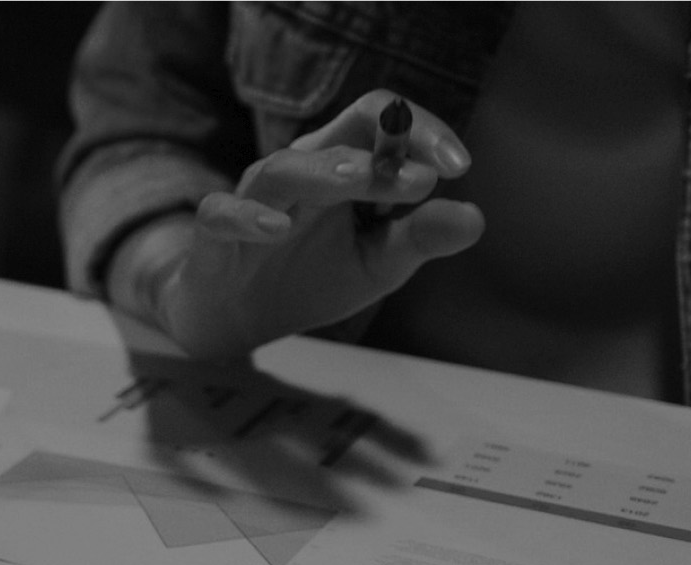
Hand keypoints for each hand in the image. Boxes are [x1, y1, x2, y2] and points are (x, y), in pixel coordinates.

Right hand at [115, 90, 483, 359]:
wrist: (240, 316)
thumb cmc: (313, 274)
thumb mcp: (378, 263)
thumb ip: (420, 238)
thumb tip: (474, 218)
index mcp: (345, 165)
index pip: (382, 122)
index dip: (421, 130)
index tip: (458, 167)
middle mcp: (301, 170)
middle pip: (342, 132)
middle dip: (385, 144)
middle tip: (424, 177)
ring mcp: (255, 198)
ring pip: (283, 168)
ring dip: (324, 172)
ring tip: (358, 181)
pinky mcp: (216, 234)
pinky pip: (222, 214)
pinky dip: (246, 217)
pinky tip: (275, 229)